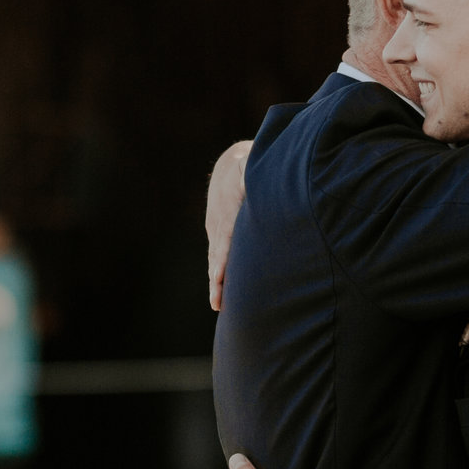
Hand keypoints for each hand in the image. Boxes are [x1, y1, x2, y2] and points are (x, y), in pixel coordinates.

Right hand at [206, 142, 252, 311]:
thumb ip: (251, 172)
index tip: (218, 276)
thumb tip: (254, 173)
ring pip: (214, 258)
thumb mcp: (250, 165)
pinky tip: (220, 291)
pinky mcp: (216, 232)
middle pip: (217, 254)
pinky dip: (216, 273)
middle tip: (217, 302)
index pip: (225, 237)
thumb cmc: (248, 167)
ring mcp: (215, 228)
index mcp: (228, 208)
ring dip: (215, 281)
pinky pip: (216, 255)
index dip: (223, 257)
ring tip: (218, 304)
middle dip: (216, 278)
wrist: (229, 164)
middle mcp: (218, 221)